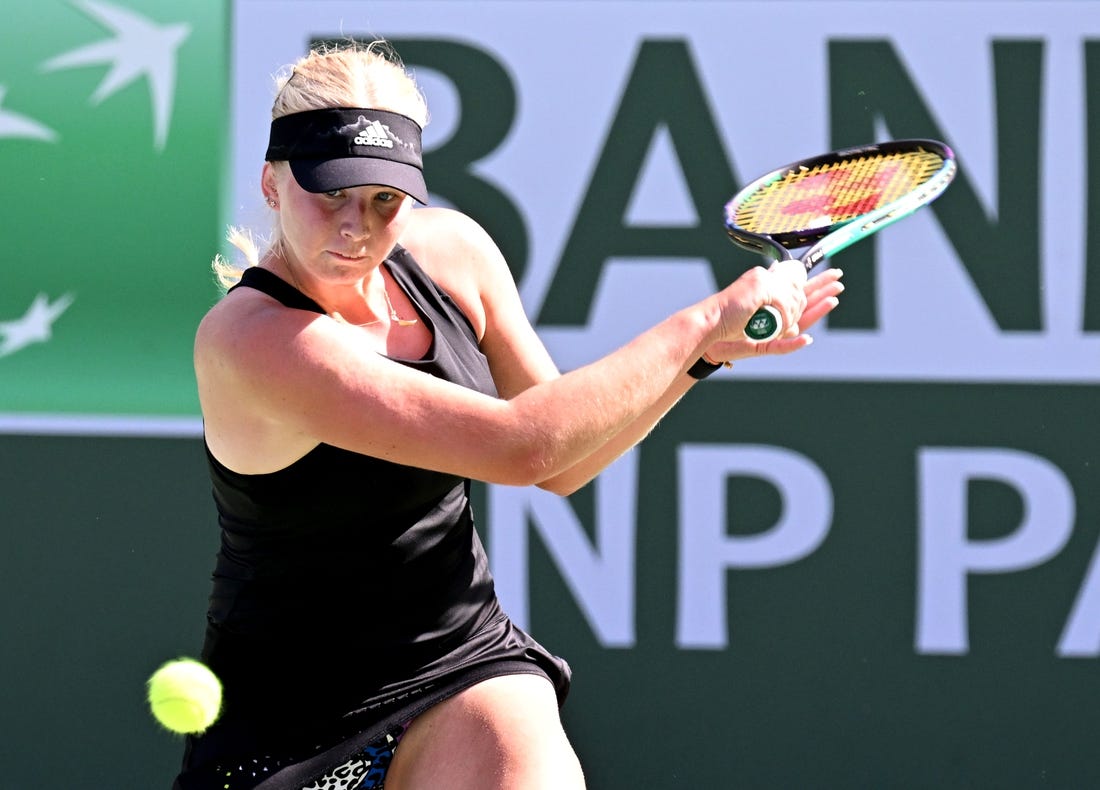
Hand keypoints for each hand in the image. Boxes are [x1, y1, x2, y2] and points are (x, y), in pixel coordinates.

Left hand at [705, 266, 843, 361]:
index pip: (801, 290)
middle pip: (806, 304)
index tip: (835, 273)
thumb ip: (776, 282)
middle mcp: (777, 315)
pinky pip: (782, 347)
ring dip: (816, 312)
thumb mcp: (755, 287)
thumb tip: (793, 271)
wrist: (708, 328)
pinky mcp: (763, 346)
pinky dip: (794, 344)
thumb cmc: (728, 308)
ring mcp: (772, 331)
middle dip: (823, 294)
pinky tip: (806, 339)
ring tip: (832, 301)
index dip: (818, 283)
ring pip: (800, 323)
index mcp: (774, 298)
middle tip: (840, 285)